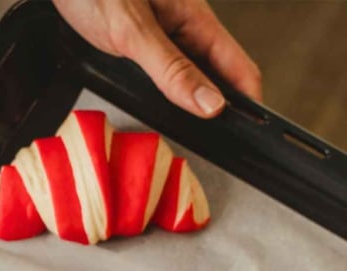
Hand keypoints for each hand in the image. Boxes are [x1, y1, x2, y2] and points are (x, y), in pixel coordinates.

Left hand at [53, 0, 262, 116]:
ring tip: (191, 130)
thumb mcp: (133, 32)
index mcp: (195, 17)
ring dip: (190, 100)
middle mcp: (182, 25)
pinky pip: (161, 69)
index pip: (239, 67)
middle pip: (216, 74)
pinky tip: (158, 106)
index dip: (248, 103)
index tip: (248, 135)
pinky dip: (164, 91)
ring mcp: (160, 32)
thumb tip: (210, 104)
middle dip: (219, 107)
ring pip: (188, 73)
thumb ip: (172, 68)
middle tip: (217, 143)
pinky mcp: (136, 38)